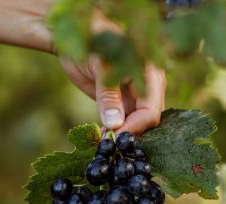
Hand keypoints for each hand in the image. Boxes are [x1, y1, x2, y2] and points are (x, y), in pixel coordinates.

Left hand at [58, 13, 166, 133]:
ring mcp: (135, 95)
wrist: (74, 37)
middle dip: (130, 133)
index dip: (135, 127)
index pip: (151, 110)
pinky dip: (114, 131)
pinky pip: (123, 121)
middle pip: (147, 119)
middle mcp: (147, 86)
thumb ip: (108, 95)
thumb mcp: (100, 67)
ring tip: (104, 142)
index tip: (116, 138)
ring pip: (136, 123)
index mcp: (150, 73)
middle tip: (109, 144)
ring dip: (122, 134)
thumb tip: (115, 124)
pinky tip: (102, 136)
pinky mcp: (121, 101)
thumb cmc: (91, 42)